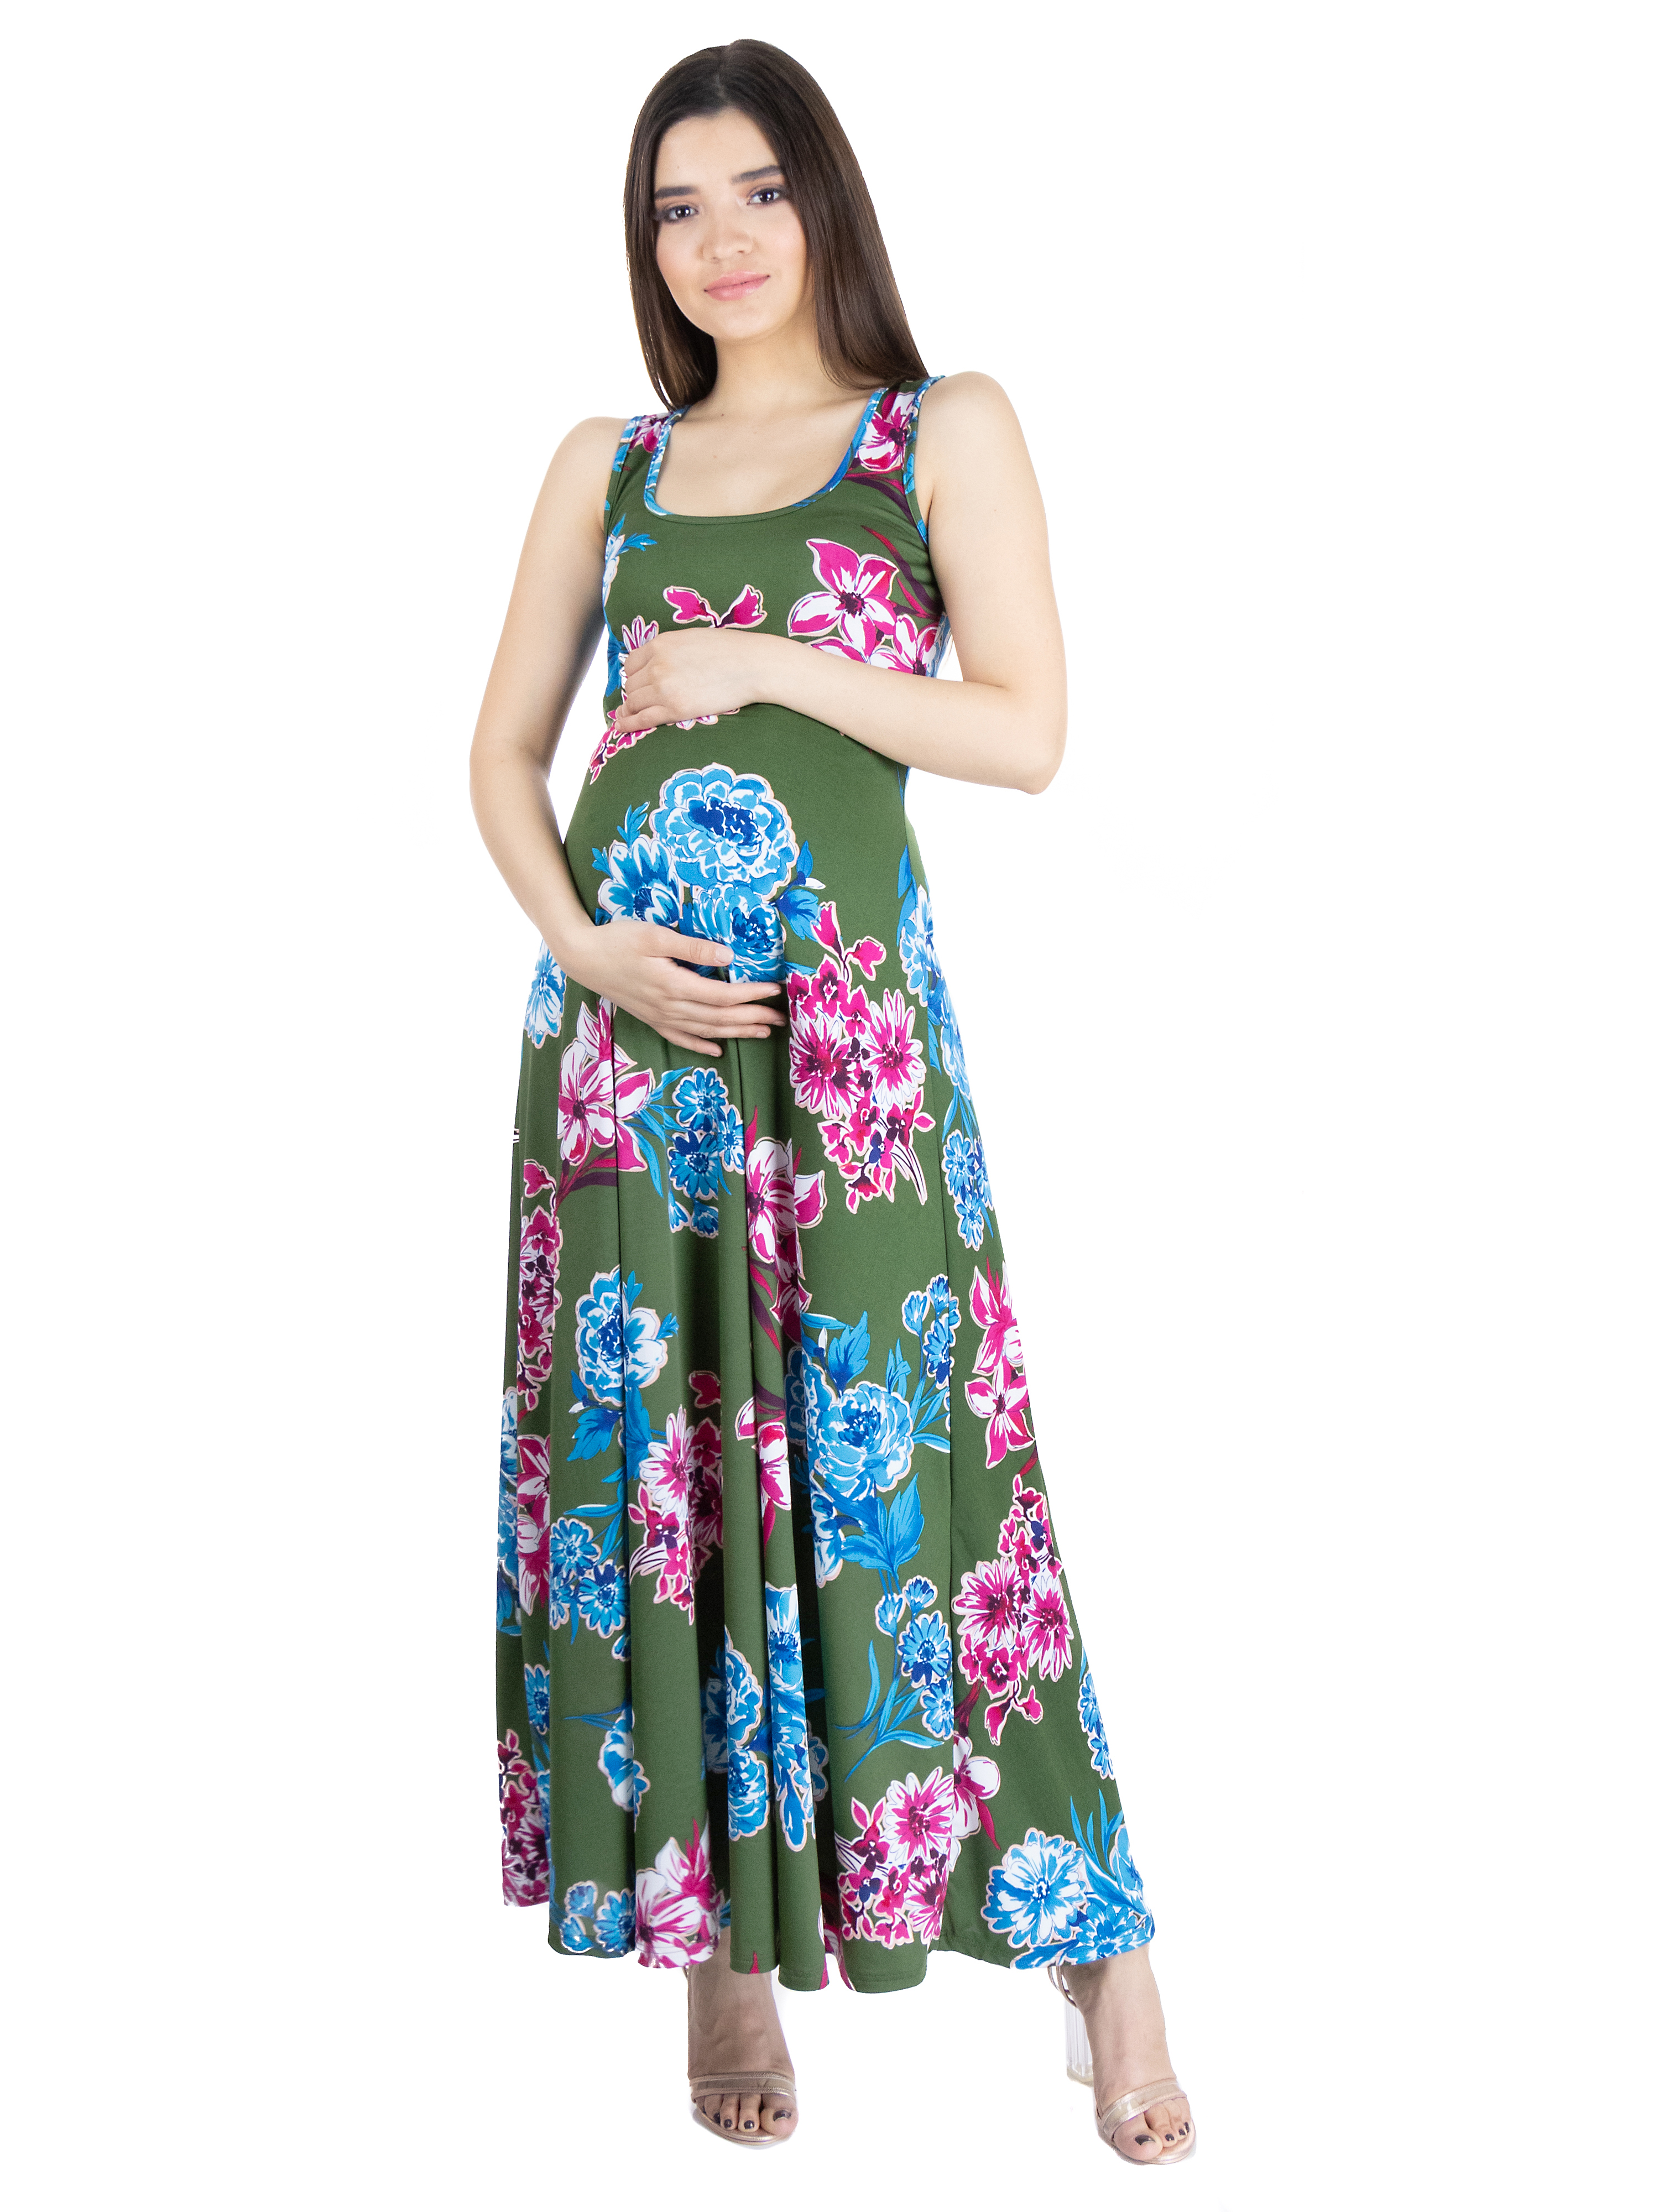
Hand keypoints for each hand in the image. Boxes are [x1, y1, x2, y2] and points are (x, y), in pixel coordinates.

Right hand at [565, 915, 786, 1058]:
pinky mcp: (650, 1017)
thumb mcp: (654, 935)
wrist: (581, 958)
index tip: (774, 990)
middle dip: (752, 1018)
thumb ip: (691, 947)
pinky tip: (717, 1049)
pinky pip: (680, 1038)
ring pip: (706, 1030)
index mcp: (674, 985)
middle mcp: (670, 1007)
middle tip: (780, 1019)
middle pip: (720, 1017)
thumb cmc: (617, 940)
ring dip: (736, 1032)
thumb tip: (727, 955)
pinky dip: (701, 1045)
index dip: (751, 994)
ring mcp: (659, 1016)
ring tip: (762, 1032)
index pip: (723, 995)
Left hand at [613, 628, 779, 734]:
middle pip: (631, 684)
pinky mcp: (675, 709)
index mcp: (660, 644)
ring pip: (634, 702)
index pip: (631, 663)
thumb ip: (670, 649)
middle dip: (635, 692)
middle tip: (640, 700)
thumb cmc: (729, 650)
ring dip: (631, 709)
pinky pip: (642, 719)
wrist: (752, 665)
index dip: (633, 675)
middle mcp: (657, 665)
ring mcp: (664, 688)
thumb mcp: (691, 638)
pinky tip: (621, 726)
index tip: (639, 682)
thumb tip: (660, 661)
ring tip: (625, 716)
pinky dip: (628, 724)